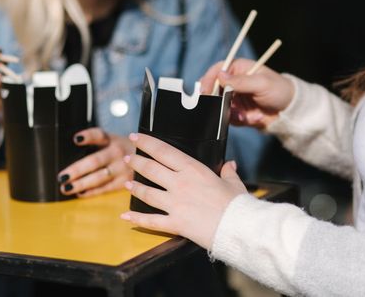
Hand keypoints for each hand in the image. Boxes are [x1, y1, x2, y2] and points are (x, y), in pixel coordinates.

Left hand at [58, 127, 134, 197]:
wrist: (148, 158)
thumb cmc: (123, 150)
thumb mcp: (113, 140)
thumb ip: (96, 143)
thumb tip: (70, 150)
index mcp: (113, 139)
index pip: (99, 135)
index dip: (88, 136)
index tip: (76, 139)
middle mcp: (118, 153)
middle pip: (94, 161)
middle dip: (76, 170)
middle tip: (61, 177)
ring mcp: (123, 168)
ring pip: (98, 177)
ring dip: (80, 184)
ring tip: (66, 188)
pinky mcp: (125, 182)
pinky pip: (105, 188)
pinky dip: (91, 192)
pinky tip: (80, 193)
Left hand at [121, 133, 246, 249]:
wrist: (238, 227)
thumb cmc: (237, 204)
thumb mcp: (234, 183)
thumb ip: (228, 172)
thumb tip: (230, 164)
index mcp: (193, 170)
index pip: (164, 151)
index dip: (147, 142)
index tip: (136, 137)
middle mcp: (180, 184)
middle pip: (151, 169)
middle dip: (136, 162)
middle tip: (128, 158)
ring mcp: (175, 204)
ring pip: (147, 193)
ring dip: (135, 187)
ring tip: (126, 183)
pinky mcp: (175, 223)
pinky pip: (151, 221)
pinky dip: (137, 219)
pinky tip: (126, 216)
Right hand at [200, 59, 293, 128]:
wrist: (290, 111)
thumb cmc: (279, 90)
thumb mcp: (262, 84)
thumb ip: (241, 81)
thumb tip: (220, 76)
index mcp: (239, 68)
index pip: (217, 70)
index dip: (208, 79)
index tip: (205, 91)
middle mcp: (234, 82)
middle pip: (214, 89)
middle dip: (218, 100)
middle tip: (223, 108)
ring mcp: (234, 98)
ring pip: (219, 105)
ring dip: (230, 112)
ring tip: (245, 116)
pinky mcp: (236, 111)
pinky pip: (228, 117)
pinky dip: (237, 120)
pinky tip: (250, 119)